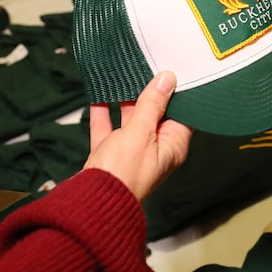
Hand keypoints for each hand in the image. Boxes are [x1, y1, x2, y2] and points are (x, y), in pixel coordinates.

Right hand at [84, 71, 191, 200]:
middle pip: (155, 115)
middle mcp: (154, 149)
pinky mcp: (109, 154)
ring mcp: (130, 152)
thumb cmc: (122, 175)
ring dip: (125, 100)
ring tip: (123, 76)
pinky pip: (108, 128)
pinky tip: (99, 95)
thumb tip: (167, 81)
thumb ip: (152, 105)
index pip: (182, 115)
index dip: (178, 95)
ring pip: (130, 120)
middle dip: (148, 93)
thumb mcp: (141, 132)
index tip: (173, 74)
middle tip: (146, 68)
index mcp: (172, 146)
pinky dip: (103, 113)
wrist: (89, 203)